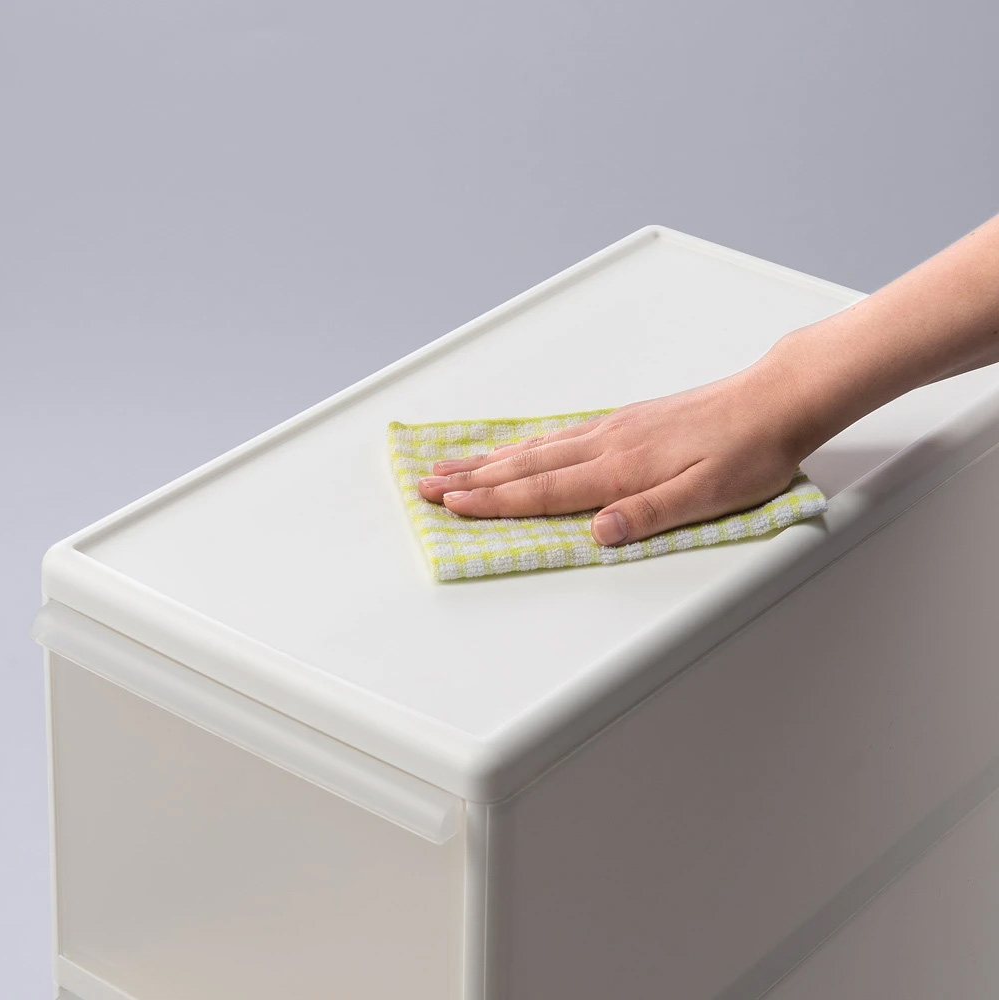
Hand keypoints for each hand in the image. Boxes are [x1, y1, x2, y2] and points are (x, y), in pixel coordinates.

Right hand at [416, 353, 814, 545]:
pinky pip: (559, 433)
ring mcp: (614, 427)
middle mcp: (608, 443)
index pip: (544, 489)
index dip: (493, 500)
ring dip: (490, 458)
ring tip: (453, 463)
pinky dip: (525, 442)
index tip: (451, 504)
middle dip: (473, 478)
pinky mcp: (626, 420)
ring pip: (537, 446)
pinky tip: (516, 446)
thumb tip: (598, 532)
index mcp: (623, 467)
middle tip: (427, 484)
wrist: (774, 400)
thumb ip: (651, 514)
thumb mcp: (711, 495)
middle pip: (526, 465)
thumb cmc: (749, 452)